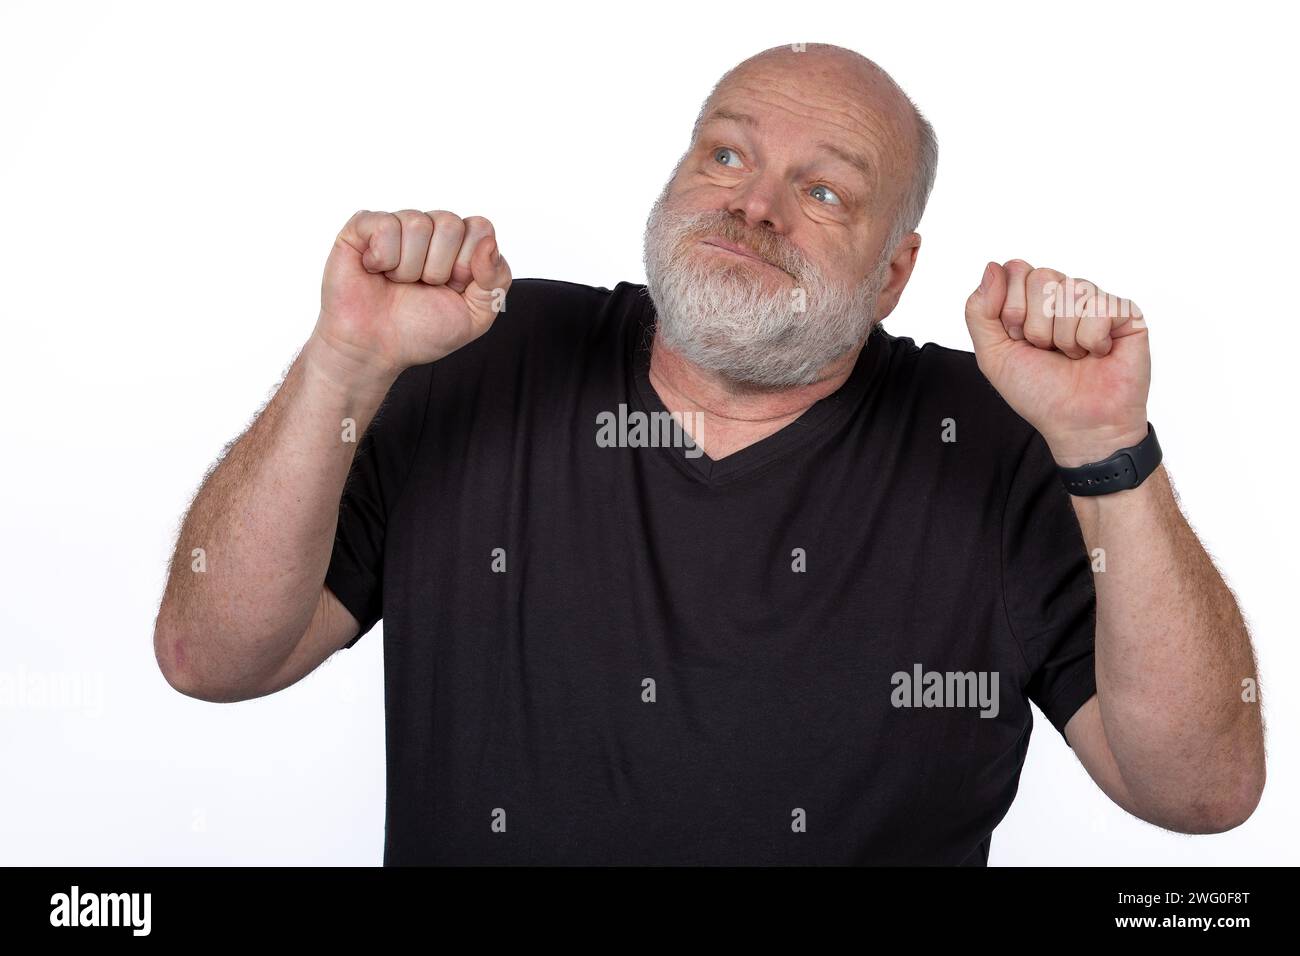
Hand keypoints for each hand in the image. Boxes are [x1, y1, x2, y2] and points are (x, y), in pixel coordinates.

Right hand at [312, 209, 511, 383]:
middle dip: (437, 268)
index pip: (480, 227)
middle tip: (421, 287)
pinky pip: (385, 225)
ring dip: (408, 268)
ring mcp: (398, 227)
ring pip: (417, 224)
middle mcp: (430, 233)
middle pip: (450, 223)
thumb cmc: (420, 332)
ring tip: (397, 282)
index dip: (468, 262)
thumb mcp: (476, 316)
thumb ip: (497, 280)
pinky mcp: (364, 228)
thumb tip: (489, 243)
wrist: (375, 349)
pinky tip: (376, 271)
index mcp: (459, 248)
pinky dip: (382, 258)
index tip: (453, 286)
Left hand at [964, 259, 1150, 465]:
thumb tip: (992, 267)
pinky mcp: (1125, 312)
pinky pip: (1099, 308)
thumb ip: (980, 312)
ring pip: (1070, 292)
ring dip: (1063, 337)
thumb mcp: (993, 355)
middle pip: (1042, 277)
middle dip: (1036, 324)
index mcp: (1032, 300)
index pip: (1015, 269)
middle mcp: (1064, 294)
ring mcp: (1096, 301)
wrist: (1077, 423)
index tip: (1019, 339)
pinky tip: (1098, 354)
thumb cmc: (1039, 392)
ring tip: (1073, 356)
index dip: (1011, 309)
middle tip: (1047, 350)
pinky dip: (1091, 340)